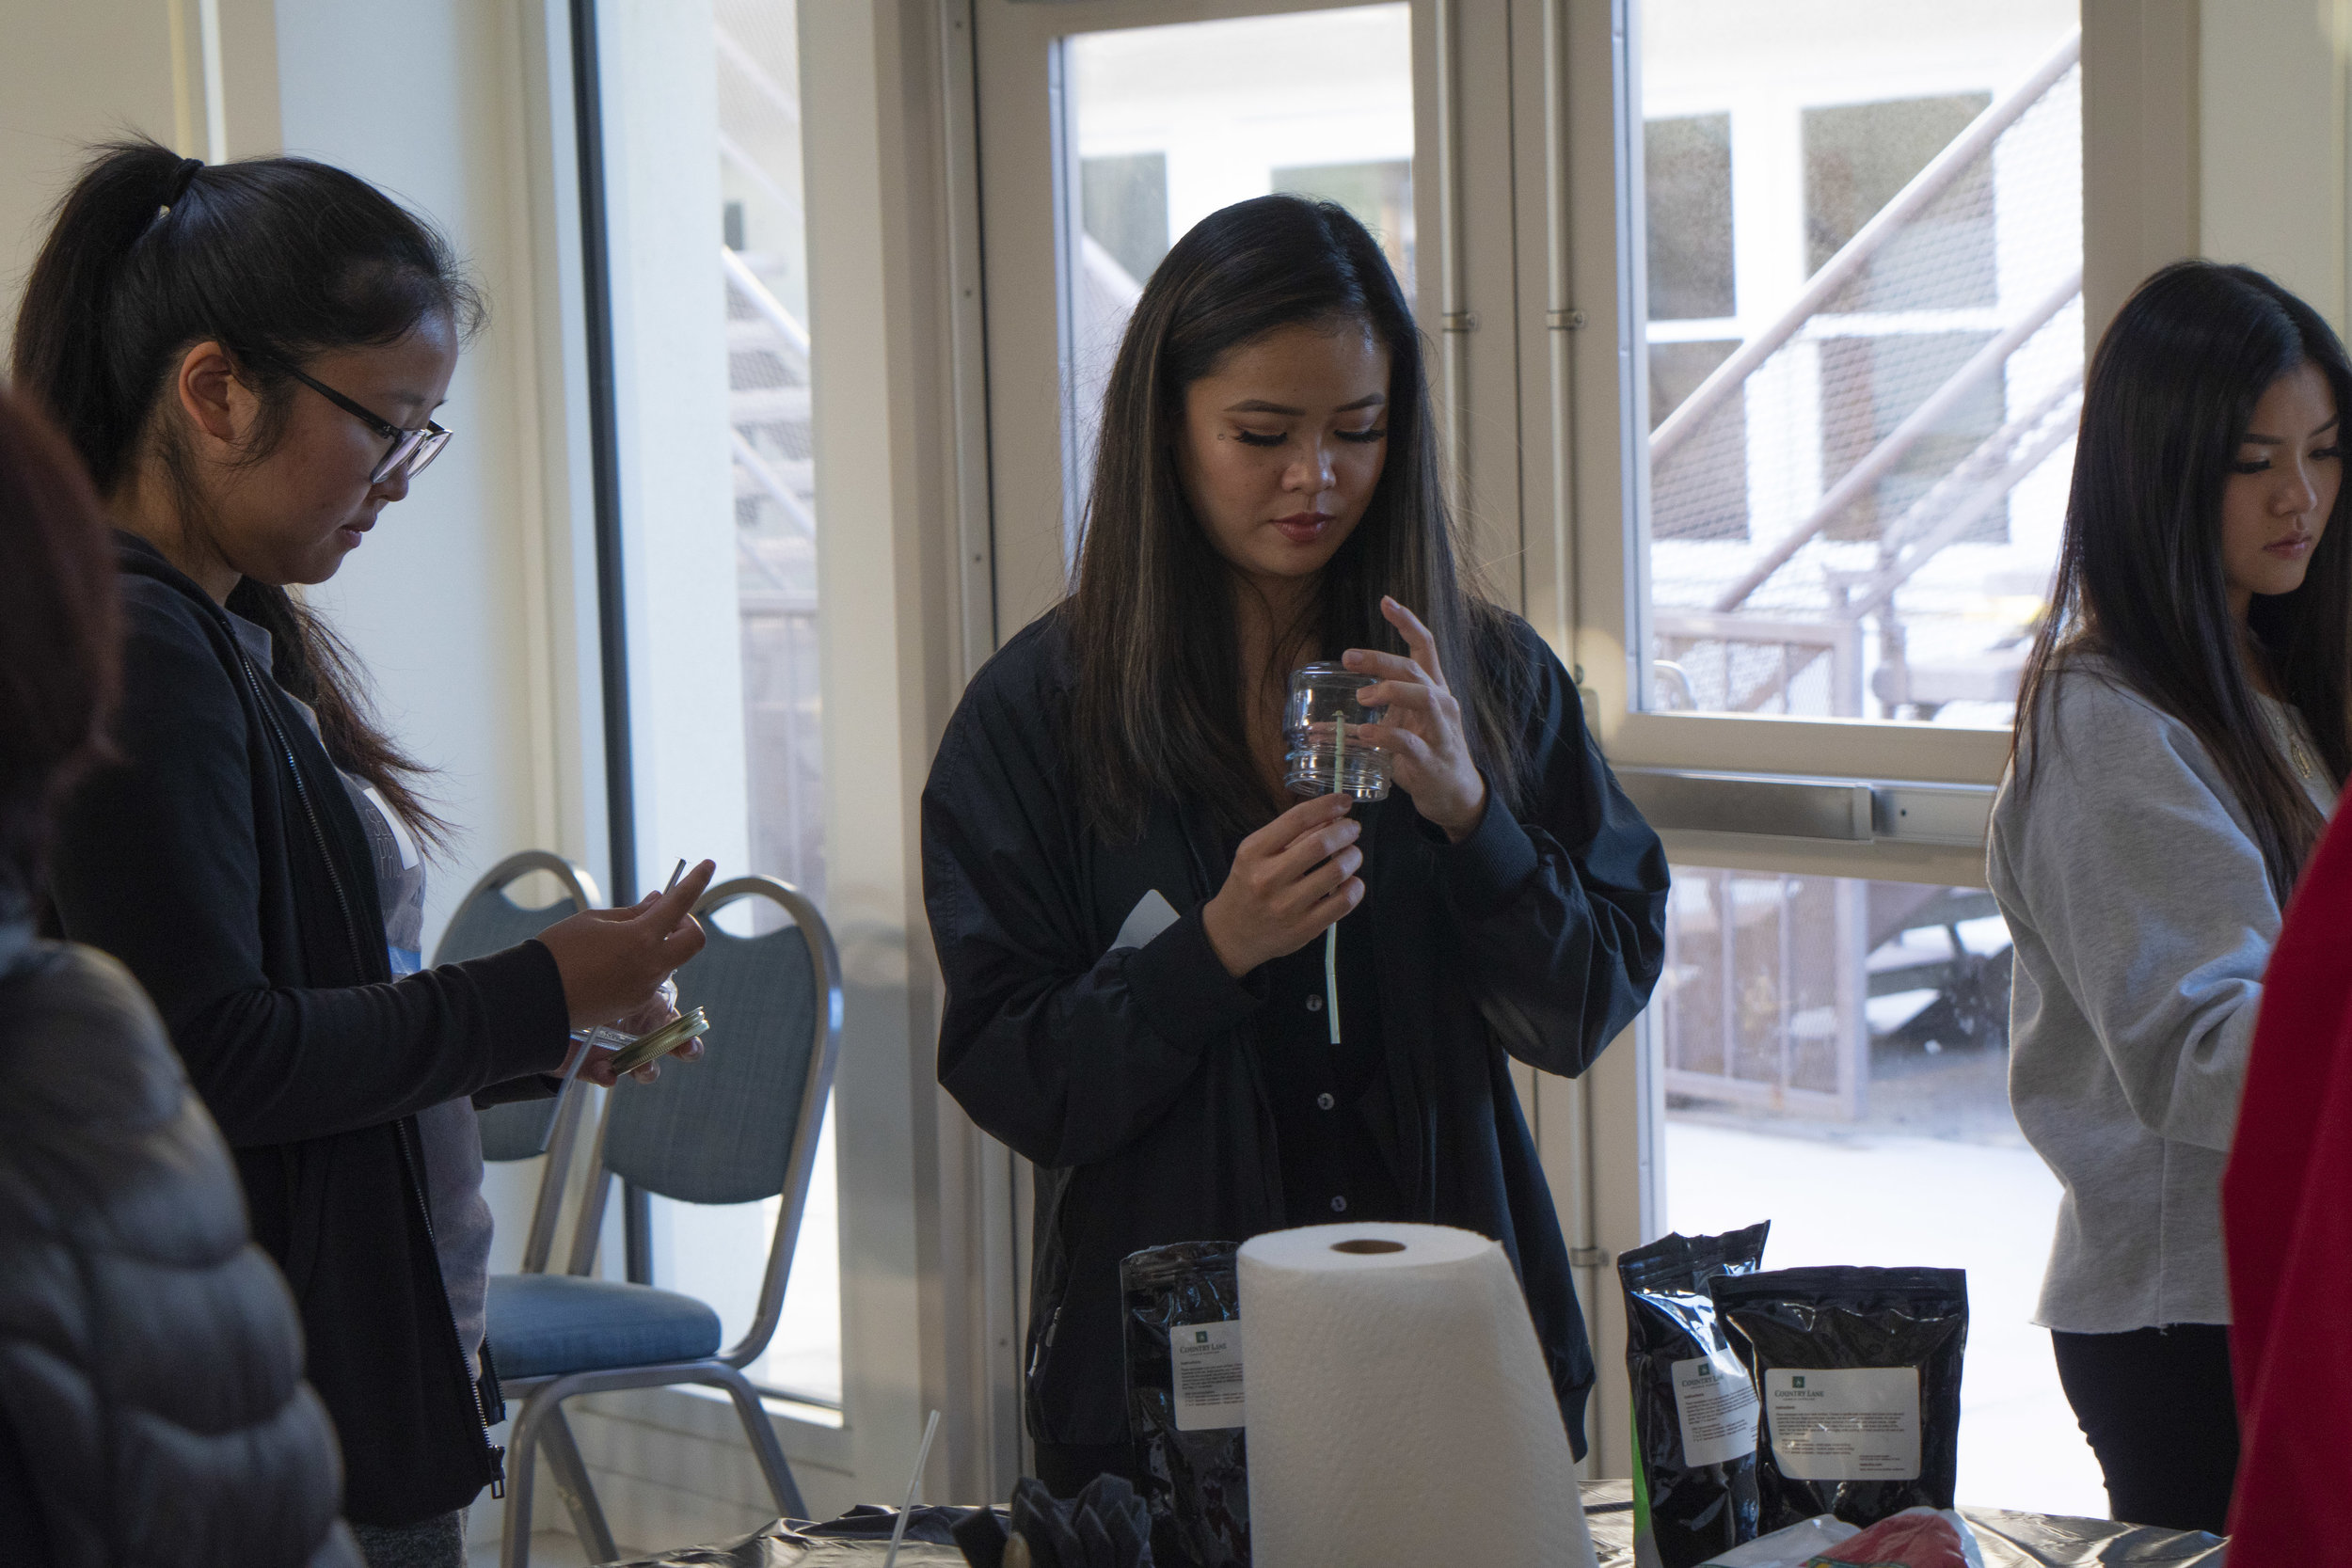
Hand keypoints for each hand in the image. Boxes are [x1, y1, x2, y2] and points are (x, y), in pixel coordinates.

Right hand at [536, 860, 714, 1029]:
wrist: (533, 999)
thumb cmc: (557, 952)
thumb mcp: (594, 921)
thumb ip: (633, 912)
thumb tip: (659, 901)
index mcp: (641, 939)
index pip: (681, 903)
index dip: (697, 880)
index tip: (708, 864)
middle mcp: (650, 967)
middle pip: (694, 940)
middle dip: (686, 924)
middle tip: (663, 917)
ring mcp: (644, 990)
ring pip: (672, 961)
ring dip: (661, 945)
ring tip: (626, 938)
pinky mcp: (633, 1005)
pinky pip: (651, 979)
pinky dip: (644, 963)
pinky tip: (616, 960)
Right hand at [1201, 793, 1364, 976]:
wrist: (1232, 934)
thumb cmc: (1247, 887)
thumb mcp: (1257, 855)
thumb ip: (1293, 835)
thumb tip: (1332, 816)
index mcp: (1254, 852)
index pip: (1296, 819)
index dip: (1327, 806)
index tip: (1344, 801)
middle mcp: (1267, 878)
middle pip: (1320, 845)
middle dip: (1345, 831)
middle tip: (1352, 829)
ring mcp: (1286, 906)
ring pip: (1336, 872)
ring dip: (1353, 857)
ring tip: (1352, 855)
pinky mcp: (1304, 928)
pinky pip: (1342, 902)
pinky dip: (1355, 887)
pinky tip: (1352, 882)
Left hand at [1345, 597, 1486, 841]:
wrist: (1455, 795)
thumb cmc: (1426, 754)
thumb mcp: (1403, 725)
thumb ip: (1372, 717)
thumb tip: (1322, 724)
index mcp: (1433, 689)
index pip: (1426, 646)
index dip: (1407, 622)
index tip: (1385, 602)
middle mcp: (1441, 704)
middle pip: (1415, 669)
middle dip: (1381, 660)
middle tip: (1347, 658)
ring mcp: (1440, 731)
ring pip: (1423, 698)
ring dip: (1391, 691)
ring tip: (1362, 696)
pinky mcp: (1432, 759)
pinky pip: (1410, 742)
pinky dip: (1385, 735)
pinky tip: (1364, 734)